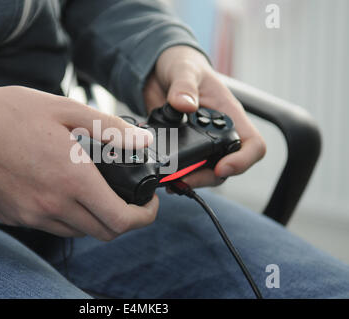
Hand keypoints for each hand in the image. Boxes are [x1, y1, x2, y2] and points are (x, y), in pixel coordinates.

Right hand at [0, 75, 157, 240]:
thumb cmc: (12, 113)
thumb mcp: (68, 110)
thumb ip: (111, 129)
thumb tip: (144, 141)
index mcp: (73, 179)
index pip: (121, 220)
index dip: (143, 217)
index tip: (149, 205)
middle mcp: (53, 204)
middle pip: (103, 232)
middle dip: (123, 220)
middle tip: (126, 199)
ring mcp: (31, 215)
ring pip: (77, 232)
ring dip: (94, 219)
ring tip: (94, 193)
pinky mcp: (14, 216)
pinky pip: (51, 227)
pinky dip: (66, 217)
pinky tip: (61, 192)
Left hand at [143, 45, 265, 187]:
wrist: (159, 71)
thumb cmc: (182, 65)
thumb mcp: (184, 69)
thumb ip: (184, 85)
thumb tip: (185, 105)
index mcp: (229, 114)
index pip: (252, 144)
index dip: (243, 161)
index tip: (221, 167)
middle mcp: (219, 132)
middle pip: (227, 166)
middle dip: (207, 177)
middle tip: (184, 179)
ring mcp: (201, 142)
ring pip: (207, 171)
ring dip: (191, 179)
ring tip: (173, 182)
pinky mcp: (183, 147)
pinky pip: (186, 168)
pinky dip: (178, 175)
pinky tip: (165, 177)